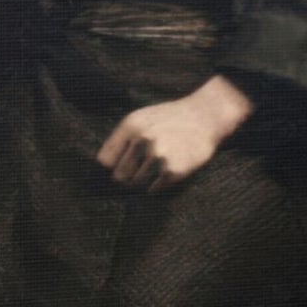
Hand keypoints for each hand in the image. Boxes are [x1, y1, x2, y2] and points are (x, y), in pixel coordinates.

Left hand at [97, 74, 253, 193]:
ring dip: (141, 182)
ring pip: (136, 184)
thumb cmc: (168, 119)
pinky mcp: (174, 171)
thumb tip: (102, 166)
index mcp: (130, 126)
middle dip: (125, 177)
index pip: (105, 160)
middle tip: (136, 173)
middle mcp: (142, 141)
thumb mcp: (140, 119)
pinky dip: (156, 186)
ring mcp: (158, 156)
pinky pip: (154, 189)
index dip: (110, 167)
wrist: (204, 117)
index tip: (116, 169)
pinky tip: (164, 174)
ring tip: (152, 171)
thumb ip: (121, 139)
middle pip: (119, 176)